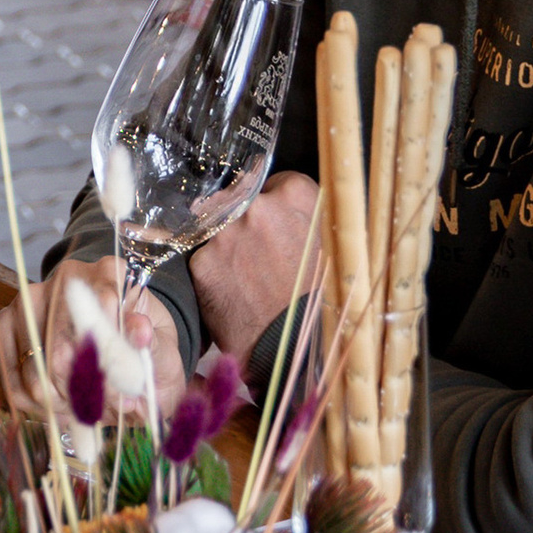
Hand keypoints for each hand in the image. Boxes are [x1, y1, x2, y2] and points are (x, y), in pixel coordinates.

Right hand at [11, 254, 185, 410]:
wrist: (125, 360)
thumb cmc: (145, 356)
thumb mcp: (163, 354)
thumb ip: (154, 346)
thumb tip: (139, 330)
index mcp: (110, 273)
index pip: (103, 306)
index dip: (112, 359)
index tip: (126, 393)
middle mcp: (66, 279)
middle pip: (62, 344)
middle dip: (84, 390)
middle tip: (106, 409)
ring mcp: (30, 299)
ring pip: (34, 365)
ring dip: (59, 400)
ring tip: (83, 406)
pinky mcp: (5, 324)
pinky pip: (9, 374)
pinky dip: (33, 403)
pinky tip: (58, 403)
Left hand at [191, 171, 321, 374]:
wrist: (292, 349)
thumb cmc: (318, 301)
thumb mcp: (331, 248)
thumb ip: (306, 215)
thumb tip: (283, 198)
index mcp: (298, 199)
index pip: (277, 183)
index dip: (277, 204)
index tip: (279, 224)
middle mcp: (259, 207)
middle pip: (241, 200)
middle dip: (247, 222)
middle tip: (260, 256)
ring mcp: (227, 232)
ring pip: (219, 228)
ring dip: (228, 246)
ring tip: (247, 278)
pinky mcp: (202, 260)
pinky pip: (204, 255)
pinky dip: (214, 271)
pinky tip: (232, 291)